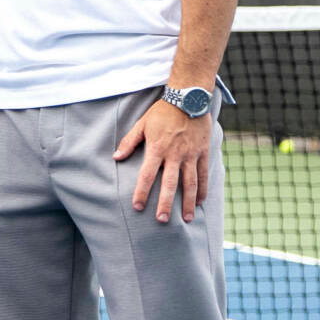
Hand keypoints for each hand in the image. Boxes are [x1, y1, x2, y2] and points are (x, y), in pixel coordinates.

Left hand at [115, 97, 213, 221]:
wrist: (188, 99)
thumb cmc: (162, 112)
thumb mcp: (141, 124)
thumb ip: (129, 142)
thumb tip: (116, 157)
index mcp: (157, 149)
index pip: (147, 175)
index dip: (141, 192)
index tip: (137, 206)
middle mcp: (175, 155)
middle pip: (169, 184)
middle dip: (166, 204)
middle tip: (162, 220)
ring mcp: (191, 155)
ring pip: (190, 183)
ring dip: (189, 202)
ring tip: (187, 219)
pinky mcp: (203, 152)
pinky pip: (204, 174)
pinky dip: (203, 189)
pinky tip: (201, 201)